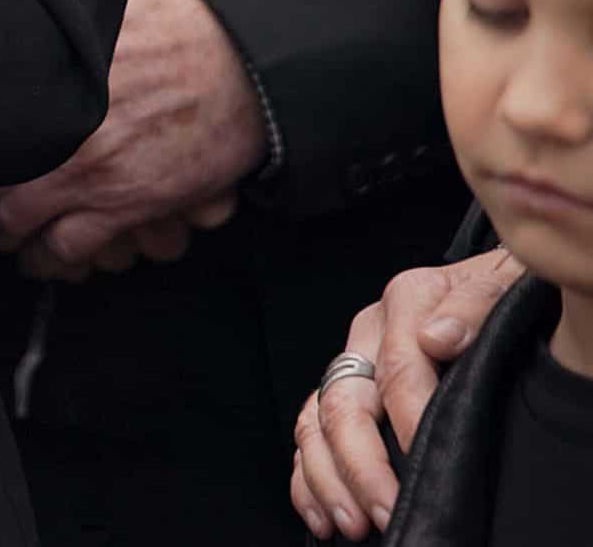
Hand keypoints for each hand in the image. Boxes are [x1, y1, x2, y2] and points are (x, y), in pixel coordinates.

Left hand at [0, 0, 267, 275]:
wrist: (242, 62)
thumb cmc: (175, 26)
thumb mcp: (99, 9)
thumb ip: (53, 21)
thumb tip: (14, 7)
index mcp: (41, 88)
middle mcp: (54, 136)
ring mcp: (88, 175)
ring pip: (16, 225)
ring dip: (4, 234)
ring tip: (1, 234)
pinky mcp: (128, 205)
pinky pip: (69, 248)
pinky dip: (50, 257)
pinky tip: (43, 256)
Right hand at [289, 248, 523, 539]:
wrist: (488, 286)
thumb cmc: (498, 293)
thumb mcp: (499, 283)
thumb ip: (472, 305)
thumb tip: (438, 338)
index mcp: (404, 302)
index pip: (397, 368)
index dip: (410, 419)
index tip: (430, 460)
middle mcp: (367, 334)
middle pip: (342, 402)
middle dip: (359, 464)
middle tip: (384, 509)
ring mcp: (351, 363)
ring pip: (315, 422)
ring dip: (327, 478)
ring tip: (350, 522)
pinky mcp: (344, 389)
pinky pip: (308, 434)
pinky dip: (306, 476)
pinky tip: (320, 512)